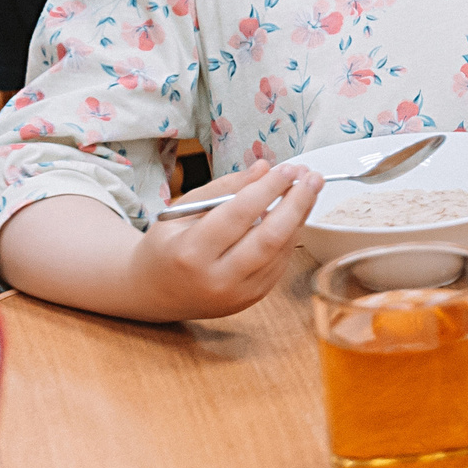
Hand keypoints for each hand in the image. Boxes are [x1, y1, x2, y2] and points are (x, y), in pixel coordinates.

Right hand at [130, 158, 320, 320]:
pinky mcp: (251, 299)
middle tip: (313, 177)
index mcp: (190, 252)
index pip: (238, 214)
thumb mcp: (182, 209)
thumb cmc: (166, 245)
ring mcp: (236, 294)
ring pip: (280, 251)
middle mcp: (215, 278)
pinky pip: (279, 264)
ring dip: (300, 218)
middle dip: (297, 203)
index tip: (287, 168)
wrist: (154, 293)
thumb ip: (224, 188)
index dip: (267, 189)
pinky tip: (295, 214)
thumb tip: (263, 168)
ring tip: (309, 189)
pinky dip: (291, 236)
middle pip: (269, 238)